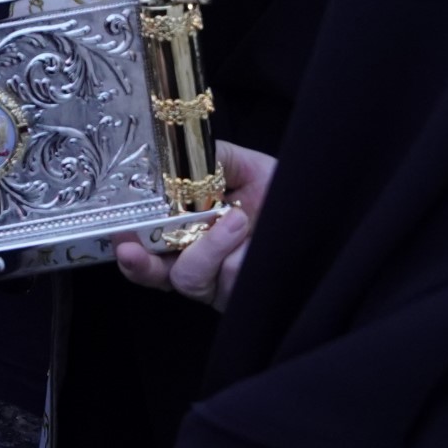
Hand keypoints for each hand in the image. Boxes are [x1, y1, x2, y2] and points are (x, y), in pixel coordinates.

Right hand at [115, 142, 275, 310]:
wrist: (330, 221)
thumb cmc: (285, 196)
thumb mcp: (249, 167)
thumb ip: (215, 159)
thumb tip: (180, 151)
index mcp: (190, 231)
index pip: (147, 243)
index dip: (127, 243)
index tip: (117, 233)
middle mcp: (199, 262)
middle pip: (155, 275)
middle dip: (138, 265)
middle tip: (128, 250)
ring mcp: (221, 284)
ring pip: (189, 277)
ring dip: (205, 247)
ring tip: (234, 218)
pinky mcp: (243, 297)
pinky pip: (225, 281)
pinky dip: (232, 253)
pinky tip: (247, 230)